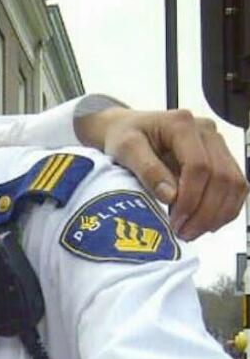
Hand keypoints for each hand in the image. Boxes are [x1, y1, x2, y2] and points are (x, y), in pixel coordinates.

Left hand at [77, 107, 247, 239]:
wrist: (126, 128)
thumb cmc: (123, 136)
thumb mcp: (126, 150)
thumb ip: (148, 170)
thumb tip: (170, 196)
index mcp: (182, 124)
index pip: (199, 166)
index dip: (190, 199)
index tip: (175, 222)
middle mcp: (207, 132)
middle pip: (222, 177)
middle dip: (205, 212)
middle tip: (184, 234)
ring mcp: (217, 144)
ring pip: (235, 183)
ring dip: (218, 214)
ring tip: (192, 233)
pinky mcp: (220, 158)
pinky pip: (235, 186)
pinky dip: (225, 209)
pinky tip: (206, 224)